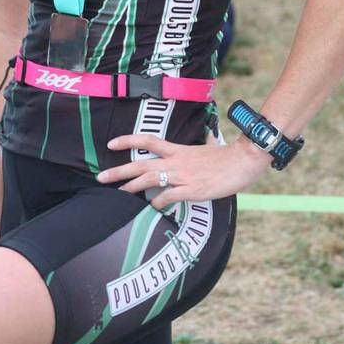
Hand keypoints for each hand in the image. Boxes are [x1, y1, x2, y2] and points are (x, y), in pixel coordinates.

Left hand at [96, 134, 270, 206]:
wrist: (242, 161)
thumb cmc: (227, 156)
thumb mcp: (210, 146)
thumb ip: (204, 142)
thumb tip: (208, 136)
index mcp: (178, 149)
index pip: (147, 140)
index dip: (128, 140)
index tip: (111, 143)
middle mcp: (176, 161)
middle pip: (141, 163)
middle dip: (119, 171)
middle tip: (101, 177)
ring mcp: (182, 176)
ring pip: (149, 180)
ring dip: (131, 188)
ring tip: (118, 194)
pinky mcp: (192, 190)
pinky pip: (168, 197)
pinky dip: (158, 203)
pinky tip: (152, 207)